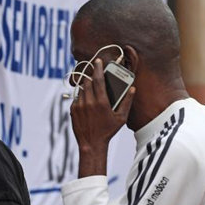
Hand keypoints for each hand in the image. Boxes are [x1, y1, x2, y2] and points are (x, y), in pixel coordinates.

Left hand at [70, 58, 134, 174]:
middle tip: (96, 75)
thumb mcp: (121, 118)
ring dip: (87, 86)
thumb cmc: (108, 131)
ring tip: (93, 90)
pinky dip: (82, 97)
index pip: (98, 80)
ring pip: (82, 89)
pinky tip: (87, 102)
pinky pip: (77, 98)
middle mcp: (89, 102)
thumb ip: (127, 102)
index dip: (98, 68)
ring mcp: (79, 106)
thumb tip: (132, 89)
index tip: (98, 61)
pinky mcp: (72, 110)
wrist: (91, 143)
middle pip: (88, 82)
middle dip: (92, 77)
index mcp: (102, 102)